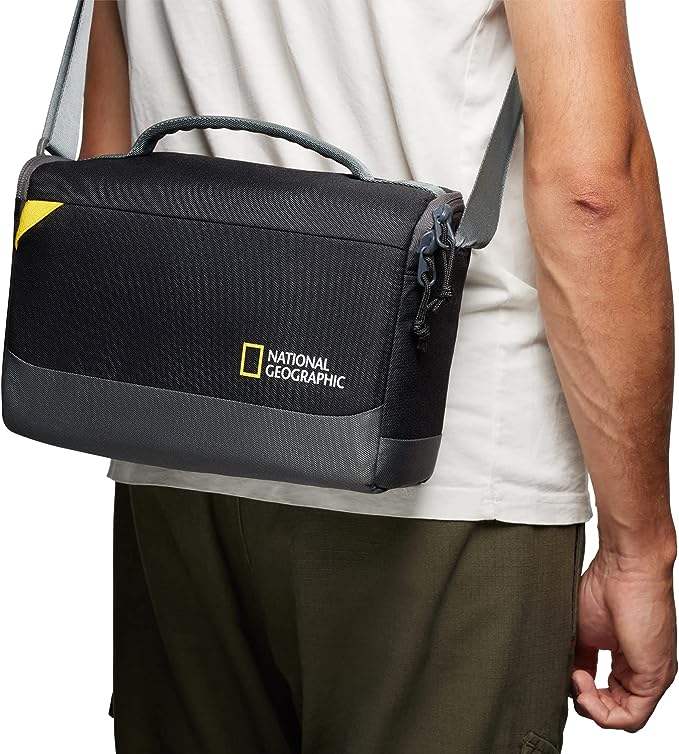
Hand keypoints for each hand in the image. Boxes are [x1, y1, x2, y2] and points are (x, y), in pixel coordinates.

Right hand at [572, 547, 676, 731]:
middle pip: (617, 709)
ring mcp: (652, 675)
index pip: (609, 694)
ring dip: (593, 707)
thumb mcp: (584, 630)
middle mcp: (643, 669)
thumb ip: (578, 658)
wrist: (626, 566)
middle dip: (588, 703)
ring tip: (578, 680)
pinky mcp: (654, 677)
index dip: (584, 692)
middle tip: (572, 679)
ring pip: (625, 718)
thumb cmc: (606, 585)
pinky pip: (631, 717)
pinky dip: (602, 712)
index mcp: (629, 658)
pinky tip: (585, 686)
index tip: (568, 672)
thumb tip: (564, 679)